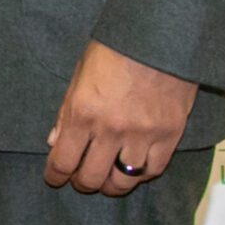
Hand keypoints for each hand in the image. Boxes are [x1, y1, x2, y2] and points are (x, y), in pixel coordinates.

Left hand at [45, 40, 198, 195]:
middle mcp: (110, 129)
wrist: (158, 39)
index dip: (55, 176)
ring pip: (123, 180)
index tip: (54, 179)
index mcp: (81, 113)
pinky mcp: (169, 134)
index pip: (63, 161)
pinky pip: (153, 169)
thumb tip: (55, 143)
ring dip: (112, 185)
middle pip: (92, 177)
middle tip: (81, 181)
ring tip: (107, 182)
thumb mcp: (78, 77)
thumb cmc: (113, 51)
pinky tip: (134, 170)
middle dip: (82, 183)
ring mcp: (142, 134)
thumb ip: (65, 114)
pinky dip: (141, 175)